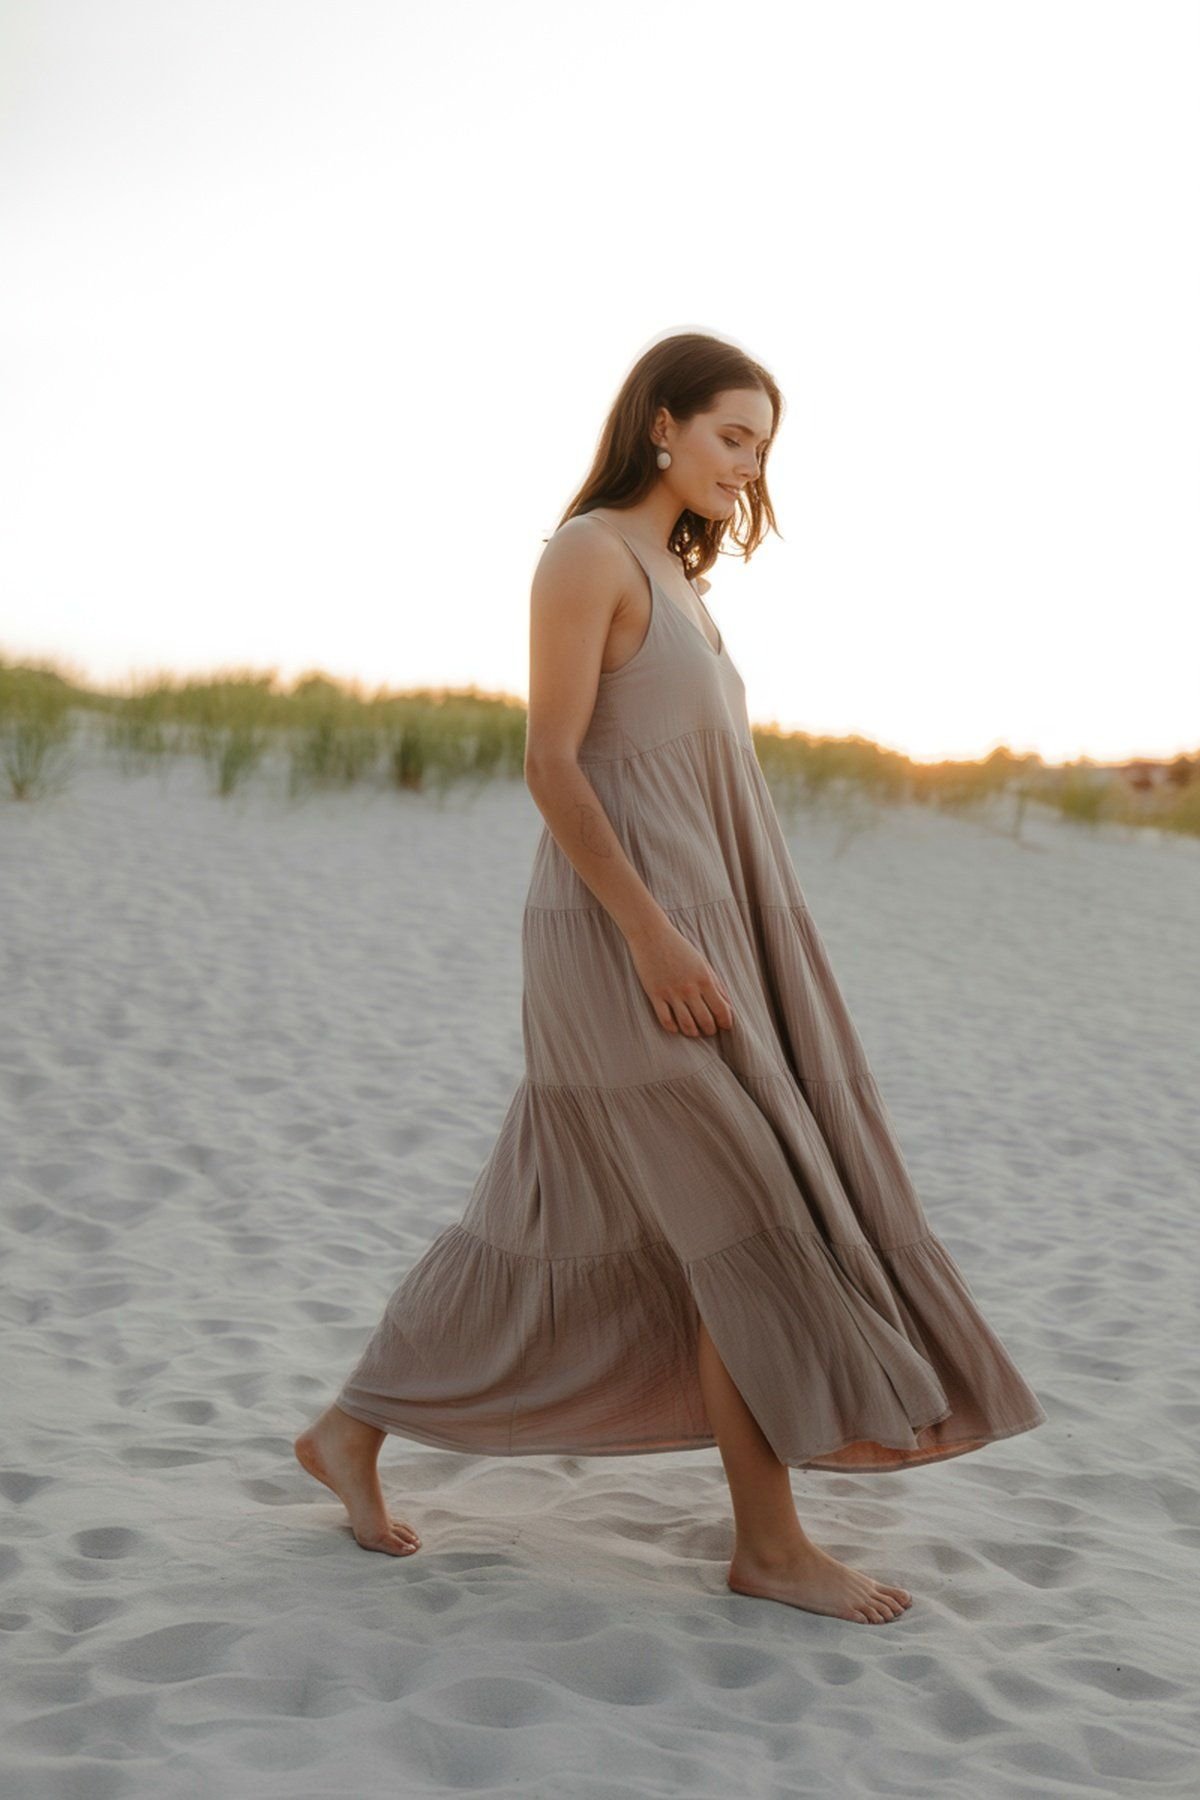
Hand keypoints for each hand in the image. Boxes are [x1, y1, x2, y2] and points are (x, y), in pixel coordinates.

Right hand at [627, 919, 735, 1036]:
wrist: (652, 935)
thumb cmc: (679, 948)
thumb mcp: (703, 963)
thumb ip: (716, 984)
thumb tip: (727, 1004)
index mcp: (704, 979)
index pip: (721, 1009)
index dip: (726, 1022)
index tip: (725, 1026)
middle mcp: (689, 989)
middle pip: (705, 1020)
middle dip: (710, 1030)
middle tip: (709, 1031)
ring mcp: (671, 993)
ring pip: (686, 1024)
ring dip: (692, 1032)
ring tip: (694, 1032)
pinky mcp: (655, 994)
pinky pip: (665, 1020)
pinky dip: (672, 1028)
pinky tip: (675, 1027)